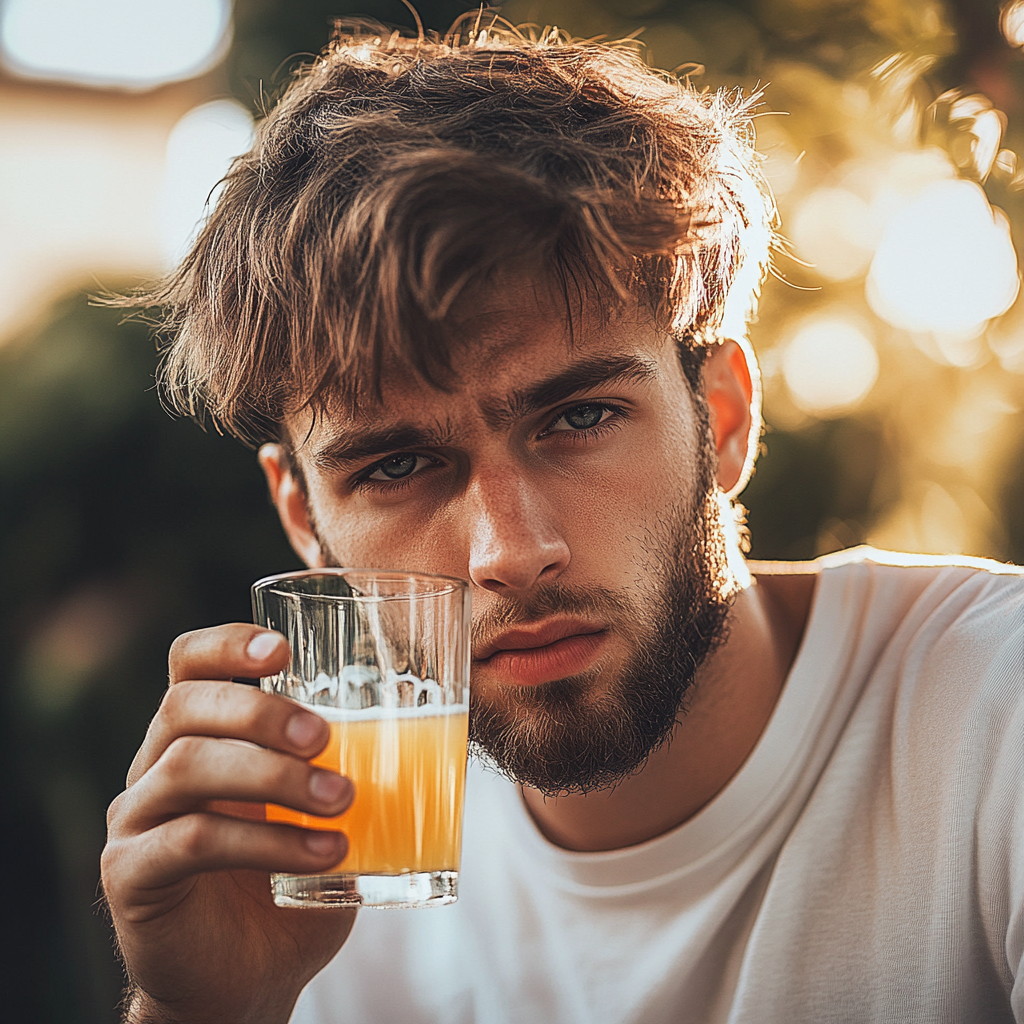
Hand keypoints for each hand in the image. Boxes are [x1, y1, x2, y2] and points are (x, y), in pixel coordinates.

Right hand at [102, 625, 356, 1023]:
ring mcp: (137, 818)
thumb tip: (438, 712)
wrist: (248, 978)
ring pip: (188, 765)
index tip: (283, 652)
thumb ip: (353, 761)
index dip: (226, 644)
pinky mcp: (131, 875)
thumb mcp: (322, 808)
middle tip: (325, 738)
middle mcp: (156, 764)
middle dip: (262, 713)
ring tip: (342, 799)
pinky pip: (190, 842)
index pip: (190, 664)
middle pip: (186, 705)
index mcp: (198, 734)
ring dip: (275, 776)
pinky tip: (326, 853)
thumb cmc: (293, 876)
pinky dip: (268, 844)